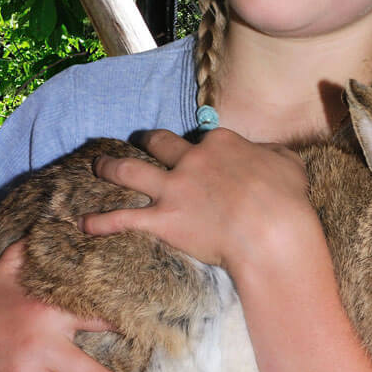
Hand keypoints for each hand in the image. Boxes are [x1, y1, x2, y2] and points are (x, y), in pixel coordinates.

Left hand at [85, 128, 315, 271]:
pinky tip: (84, 224)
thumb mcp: (287, 164)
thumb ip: (270, 152)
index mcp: (219, 143)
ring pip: (129, 171)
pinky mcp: (162, 219)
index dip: (195, 145)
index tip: (195, 153)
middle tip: (135, 142)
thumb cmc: (287, 200)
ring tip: (95, 167)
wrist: (272, 233)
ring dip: (108, 168)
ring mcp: (173, 189)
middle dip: (144, 142)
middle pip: (158, 143)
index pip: (199, 138)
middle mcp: (190, 160)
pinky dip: (101, 221)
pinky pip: (123, 218)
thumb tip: (264, 150)